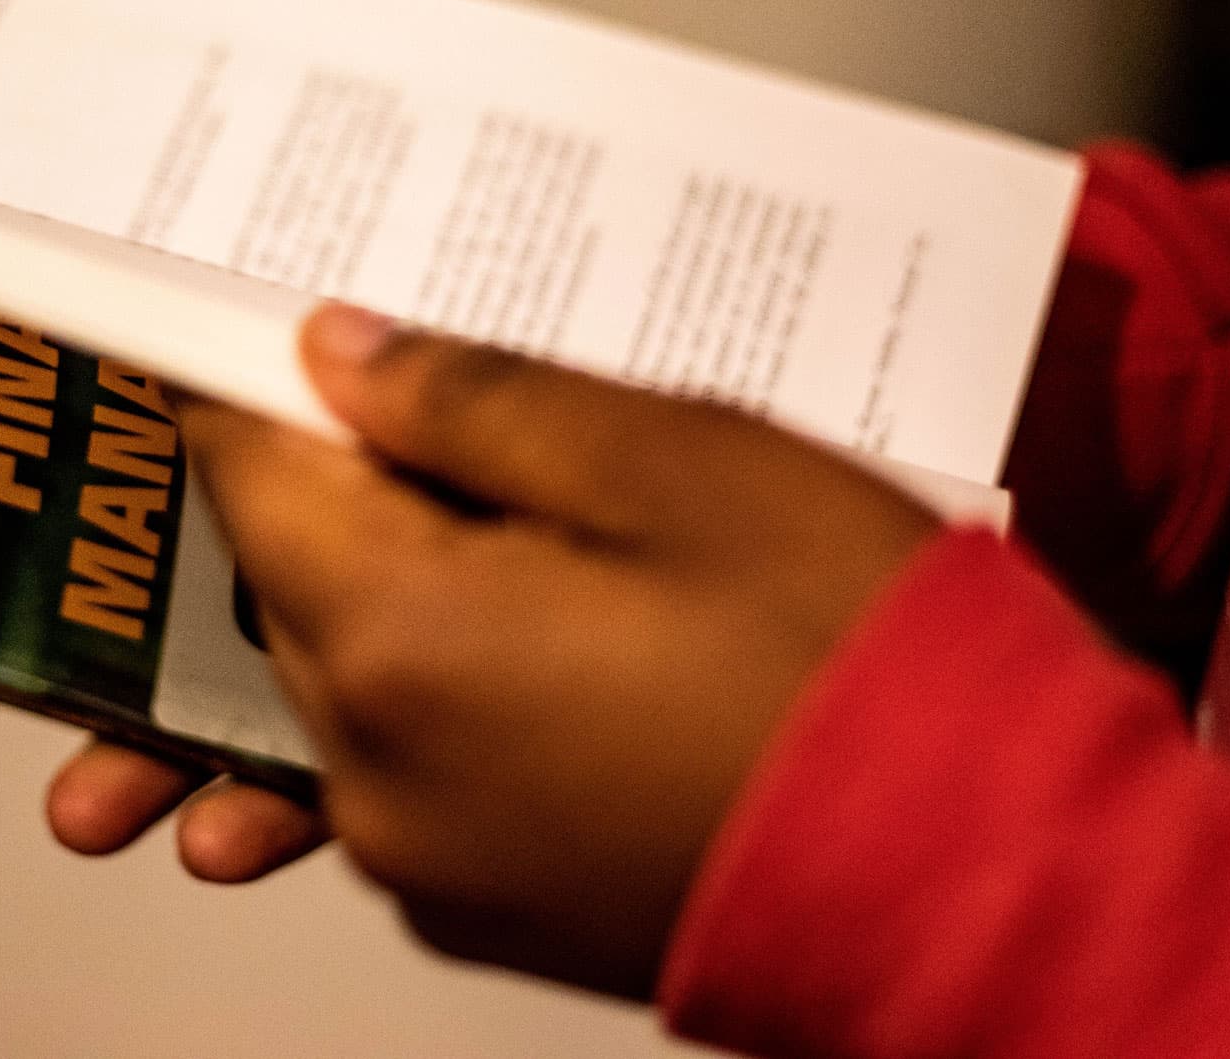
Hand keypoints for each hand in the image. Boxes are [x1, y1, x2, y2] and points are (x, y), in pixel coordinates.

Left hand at [46, 304, 937, 998]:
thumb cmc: (855, 664)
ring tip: (507, 531)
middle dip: (333, 482)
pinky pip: (406, 767)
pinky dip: (430, 698)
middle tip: (425, 412)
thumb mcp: (672, 460)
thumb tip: (338, 355)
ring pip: (340, 676)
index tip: (282, 329)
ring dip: (374, 596)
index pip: (247, 471)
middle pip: (286, 579)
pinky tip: (520, 649)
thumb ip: (473, 401)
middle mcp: (378, 770)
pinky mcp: (487, 900)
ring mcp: (428, 855)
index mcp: (399, 641)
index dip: (258, 379)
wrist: (981, 875)